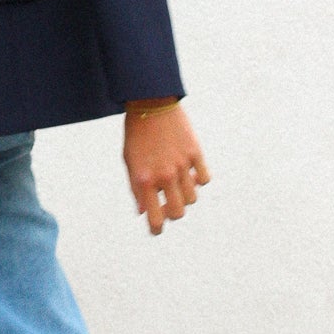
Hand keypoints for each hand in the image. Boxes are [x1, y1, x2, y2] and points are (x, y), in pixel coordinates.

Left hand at [122, 103, 209, 235]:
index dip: (156, 230)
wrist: (150, 103)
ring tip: (178, 184)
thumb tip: (143, 212)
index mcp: (144, 180)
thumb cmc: (136, 134)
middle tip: (168, 204)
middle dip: (173, 213)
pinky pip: (204, 179)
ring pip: (193, 198)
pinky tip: (190, 173)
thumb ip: (136, 189)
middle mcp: (165, 175)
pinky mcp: (195, 153)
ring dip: (185, 196)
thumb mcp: (129, 161)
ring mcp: (182, 165)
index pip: (155, 219)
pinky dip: (199, 180)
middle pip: (178, 213)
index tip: (157, 228)